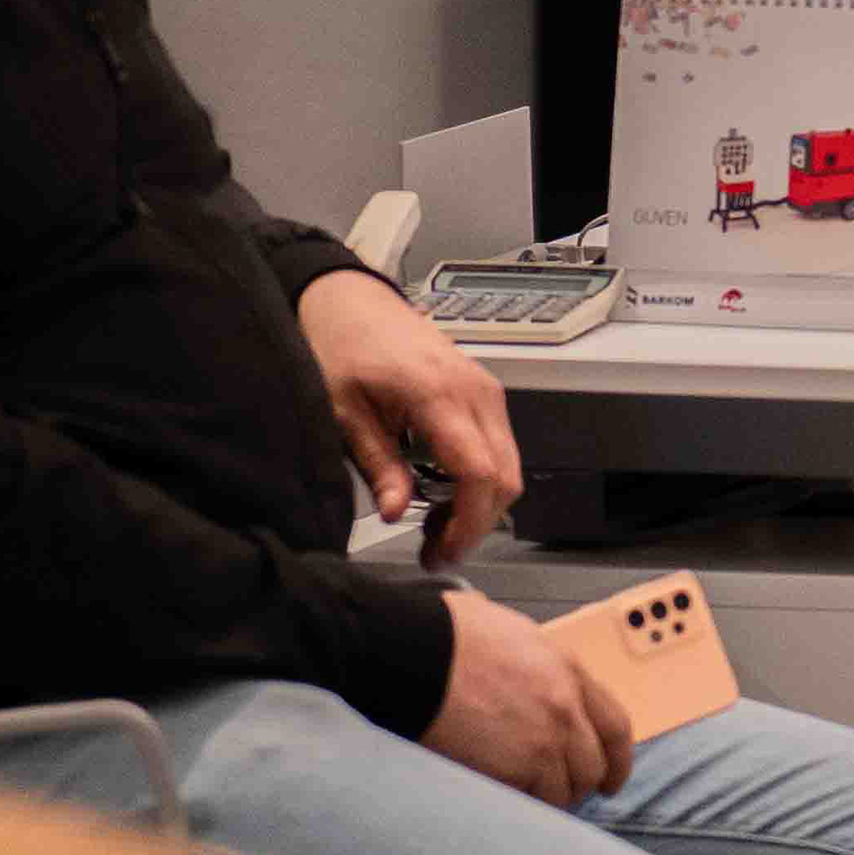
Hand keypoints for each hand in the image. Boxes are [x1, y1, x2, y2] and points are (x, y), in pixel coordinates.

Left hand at [300, 261, 524, 560]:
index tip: (442, 552)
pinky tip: (443, 492)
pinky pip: (501, 449)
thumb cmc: (344, 346)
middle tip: (435, 551)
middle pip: (506, 478)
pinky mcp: (485, 393)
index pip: (479, 474)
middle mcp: (476, 391)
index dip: (468, 523)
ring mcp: (486, 390)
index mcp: (440, 394)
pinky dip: (481, 481)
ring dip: (480, 506)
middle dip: (476, 524)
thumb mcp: (344, 412)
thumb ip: (377, 464)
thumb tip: (394, 513)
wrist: (353, 302)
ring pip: (509, 467)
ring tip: (434, 525)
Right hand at [420, 584, 630, 806]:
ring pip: (563, 791)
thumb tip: (530, 677)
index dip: (618, 759)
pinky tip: (501, 795)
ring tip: (523, 795)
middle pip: (593, 765)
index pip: (615, 726)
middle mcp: (565, 707)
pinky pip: (530, 801)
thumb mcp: (511, 635)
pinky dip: (519, 804)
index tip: (611, 776)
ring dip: (547, 798)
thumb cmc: (446, 636)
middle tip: (562, 792)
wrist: (414, 653)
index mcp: (567, 670)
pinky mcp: (515, 767)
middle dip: (580, 784)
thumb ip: (535, 664)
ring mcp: (543, 740)